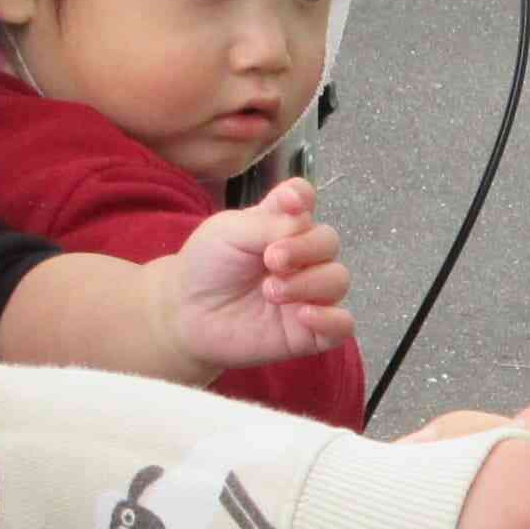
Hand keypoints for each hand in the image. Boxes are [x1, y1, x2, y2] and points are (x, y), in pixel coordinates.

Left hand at [166, 178, 354, 374]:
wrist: (187, 316)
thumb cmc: (207, 268)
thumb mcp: (229, 232)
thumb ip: (269, 222)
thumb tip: (305, 215)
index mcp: (280, 225)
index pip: (305, 201)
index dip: (303, 198)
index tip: (291, 203)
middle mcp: (301, 256)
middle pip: (328, 241)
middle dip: (305, 248)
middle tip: (271, 260)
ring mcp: (308, 292)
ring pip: (338, 280)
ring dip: (309, 283)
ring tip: (270, 291)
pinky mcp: (310, 330)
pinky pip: (342, 324)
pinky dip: (331, 319)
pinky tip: (304, 315)